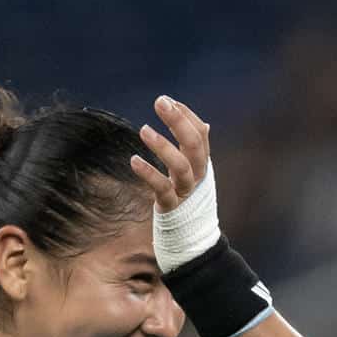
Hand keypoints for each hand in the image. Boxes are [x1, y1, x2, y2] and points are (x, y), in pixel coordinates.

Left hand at [131, 95, 210, 211]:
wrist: (192, 236)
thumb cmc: (187, 195)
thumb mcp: (192, 169)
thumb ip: (191, 146)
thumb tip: (198, 119)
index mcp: (202, 163)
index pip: (200, 134)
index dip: (186, 115)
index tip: (168, 100)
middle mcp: (198, 175)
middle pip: (195, 145)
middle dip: (179, 122)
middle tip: (160, 101)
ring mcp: (186, 191)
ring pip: (181, 167)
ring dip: (163, 147)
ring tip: (143, 129)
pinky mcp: (171, 207)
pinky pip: (162, 189)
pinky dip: (149, 174)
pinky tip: (134, 160)